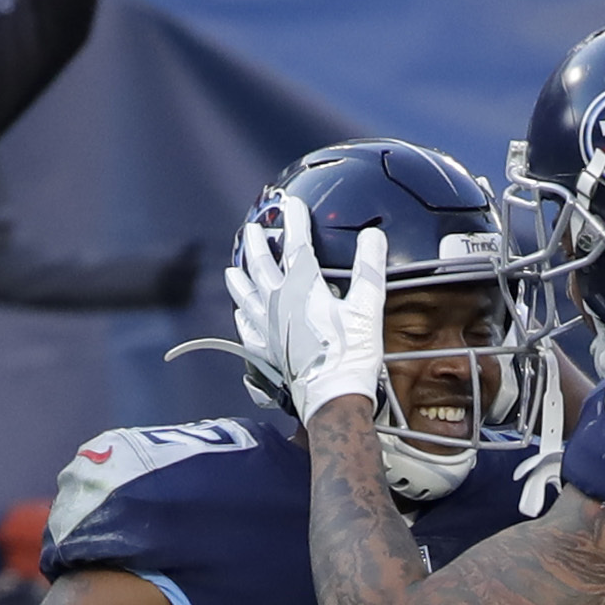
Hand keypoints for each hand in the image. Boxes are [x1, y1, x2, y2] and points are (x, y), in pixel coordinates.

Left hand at [224, 215, 385, 423]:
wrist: (332, 399)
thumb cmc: (352, 354)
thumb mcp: (368, 307)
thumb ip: (370, 268)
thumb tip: (373, 234)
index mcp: (303, 289)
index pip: (296, 246)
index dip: (295, 223)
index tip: (293, 204)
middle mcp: (278, 305)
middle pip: (261, 267)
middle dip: (257, 245)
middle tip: (253, 229)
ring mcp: (268, 329)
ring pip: (247, 297)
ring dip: (241, 280)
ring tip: (232, 269)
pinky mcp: (267, 352)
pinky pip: (248, 329)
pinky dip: (243, 316)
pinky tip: (240, 313)